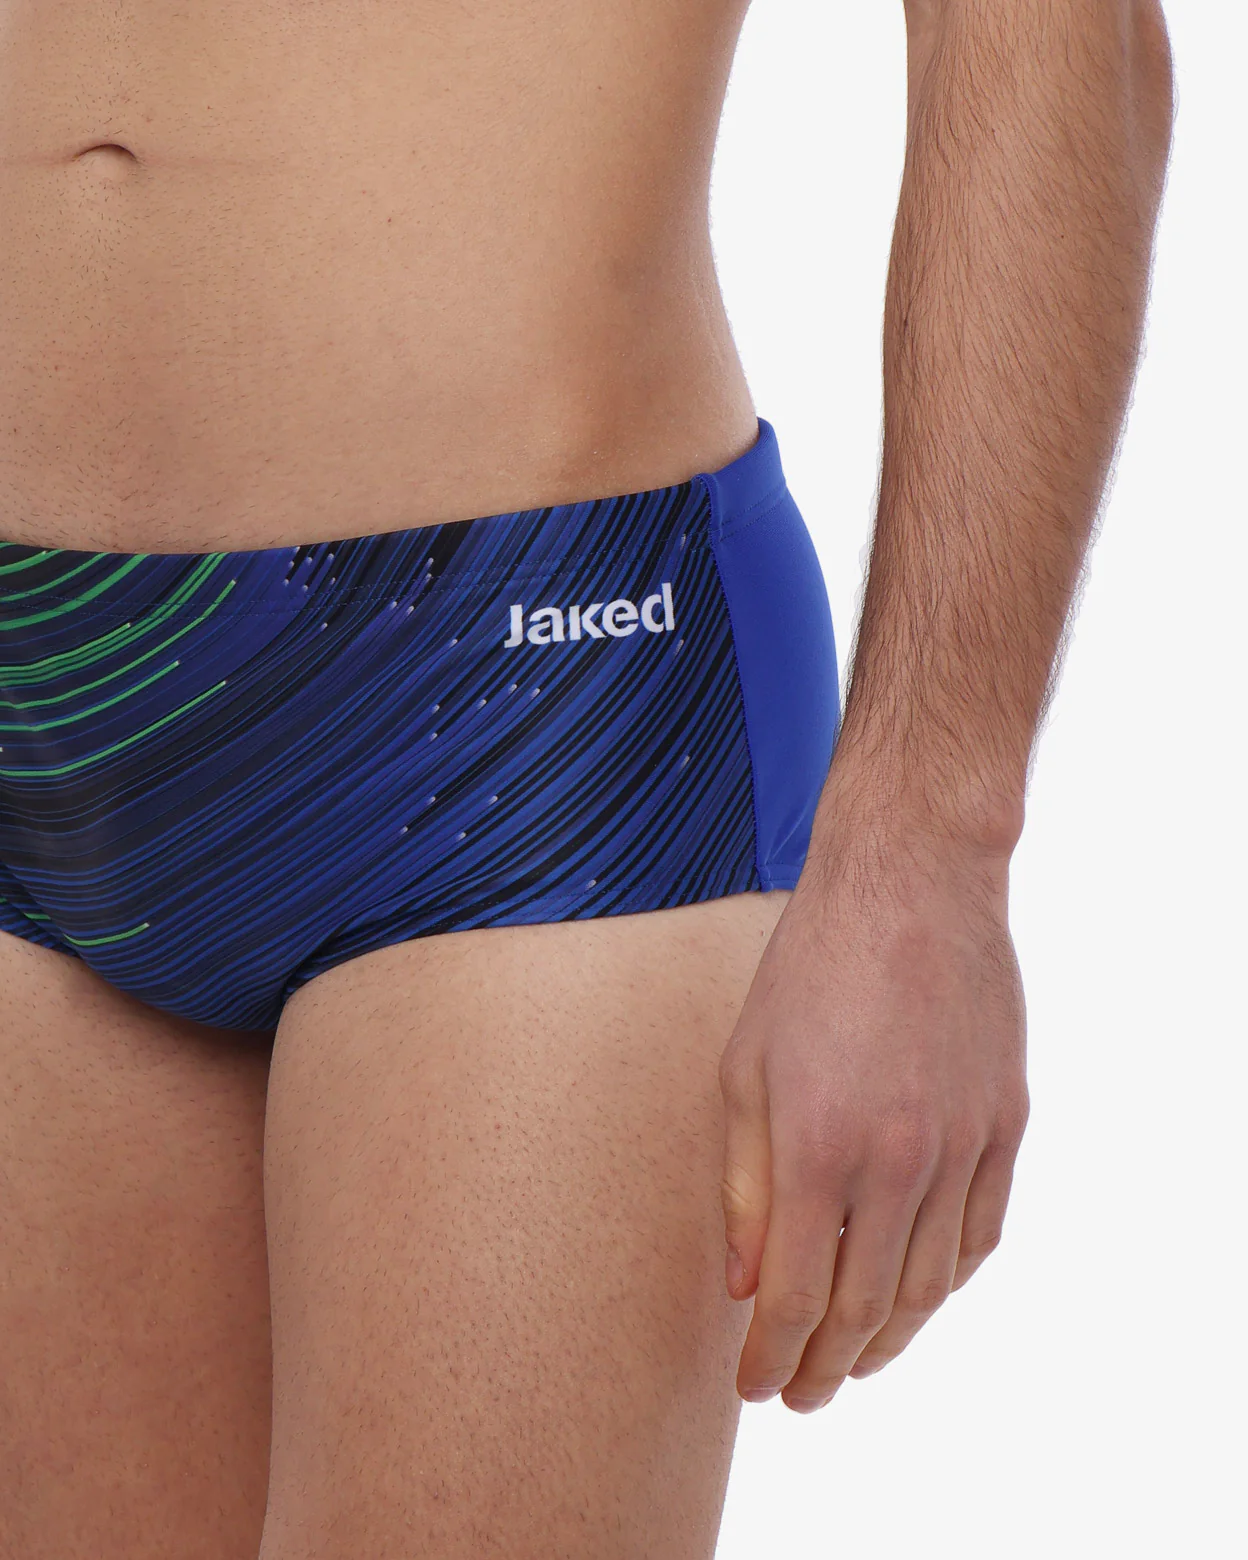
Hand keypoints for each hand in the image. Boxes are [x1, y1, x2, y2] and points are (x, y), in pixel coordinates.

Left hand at [718, 819, 1027, 1410]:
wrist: (910, 885)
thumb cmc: (808, 968)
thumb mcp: (745, 1069)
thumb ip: (744, 1185)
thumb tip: (745, 1284)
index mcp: (817, 1146)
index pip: (794, 1297)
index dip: (772, 1357)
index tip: (755, 1387)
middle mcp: (897, 1160)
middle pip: (864, 1309)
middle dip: (825, 1368)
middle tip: (801, 1395)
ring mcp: (962, 1145)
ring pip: (930, 1285)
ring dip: (888, 1340)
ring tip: (853, 1362)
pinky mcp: (1006, 1124)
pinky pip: (981, 1234)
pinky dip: (947, 1282)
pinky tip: (917, 1295)